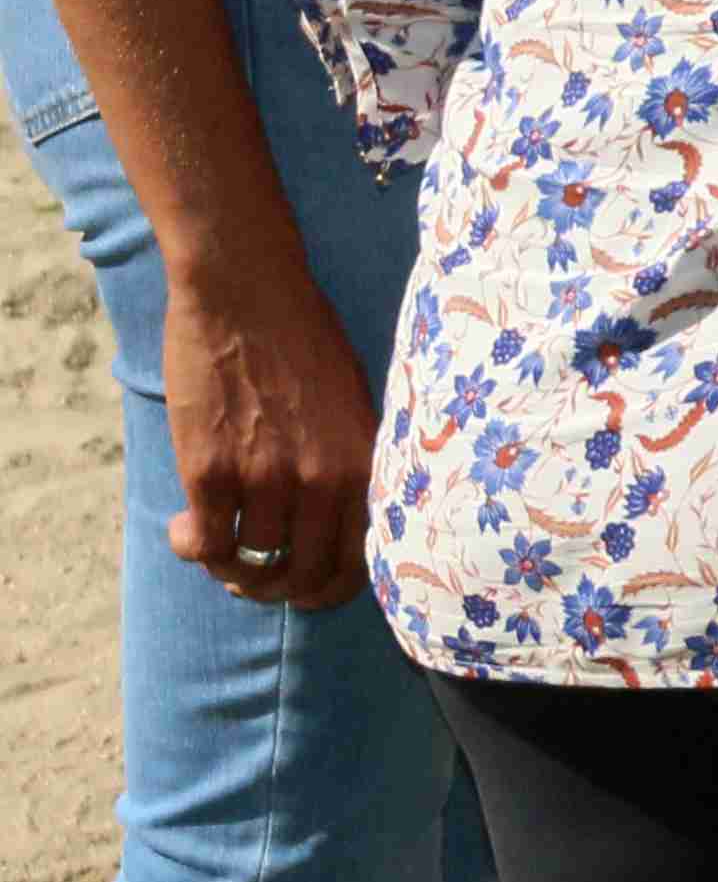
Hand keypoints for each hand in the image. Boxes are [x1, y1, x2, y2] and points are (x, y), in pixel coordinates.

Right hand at [156, 241, 377, 609]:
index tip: (307, 586)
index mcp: (367, 463)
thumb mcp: (358, 401)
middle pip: (303, 576)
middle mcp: (322, 479)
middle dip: (278, 589)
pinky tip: (186, 530)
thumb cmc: (305, 340)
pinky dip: (193, 549)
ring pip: (249, 566)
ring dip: (229, 570)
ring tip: (218, 547)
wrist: (248, 292)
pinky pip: (204, 544)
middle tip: (254, 578)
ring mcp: (265, 478)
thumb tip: (347, 522)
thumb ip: (354, 461)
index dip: (328, 587)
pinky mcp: (209, 470)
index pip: (358, 562)